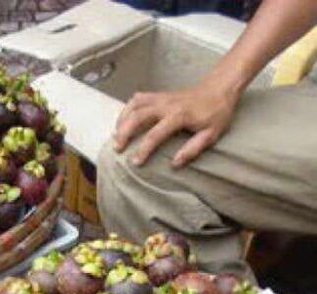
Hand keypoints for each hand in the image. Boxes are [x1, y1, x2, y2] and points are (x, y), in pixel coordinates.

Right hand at [112, 79, 239, 167]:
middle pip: (137, 115)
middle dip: (124, 132)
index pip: (156, 133)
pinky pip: (137, 99)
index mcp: (180, 115)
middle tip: (117, 148)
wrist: (220, 87)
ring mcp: (161, 97)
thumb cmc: (216, 112)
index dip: (144, 149)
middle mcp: (167, 104)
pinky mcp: (158, 95)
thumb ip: (193, 149)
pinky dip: (127, 109)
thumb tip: (174, 163)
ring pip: (134, 105)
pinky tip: (123, 121)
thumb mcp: (211, 134)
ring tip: (116, 136)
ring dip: (122, 120)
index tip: (135, 163)